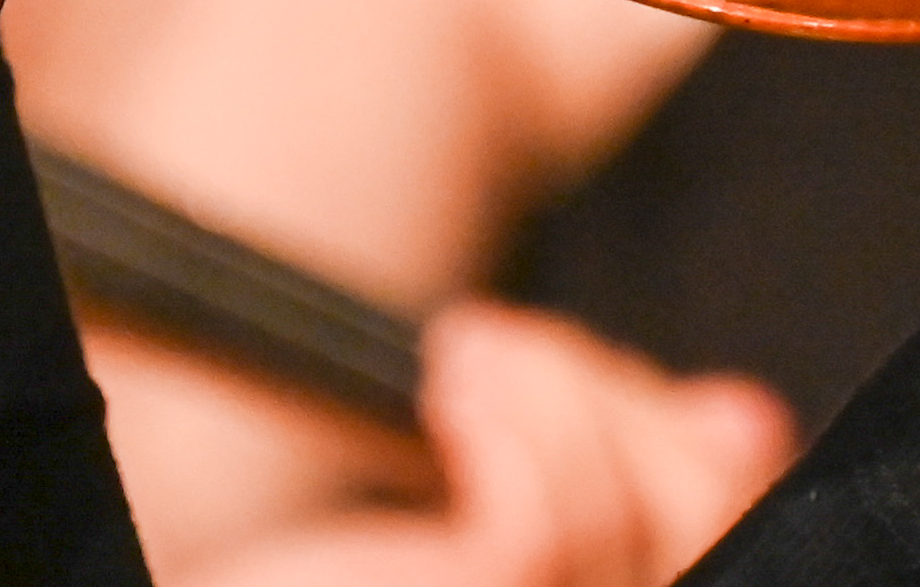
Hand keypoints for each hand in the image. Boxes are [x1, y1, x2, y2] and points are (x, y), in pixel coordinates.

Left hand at [151, 307, 790, 586]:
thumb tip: (741, 411)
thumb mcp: (495, 517)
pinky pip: (543, 521)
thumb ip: (615, 466)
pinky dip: (512, 422)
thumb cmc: (326, 567)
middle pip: (705, 525)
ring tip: (463, 358)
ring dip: (549, 392)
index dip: (740, 466)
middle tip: (513, 354)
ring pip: (623, 513)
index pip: (734, 539)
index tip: (694, 391)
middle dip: (630, 406)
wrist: (179, 570)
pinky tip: (451, 390)